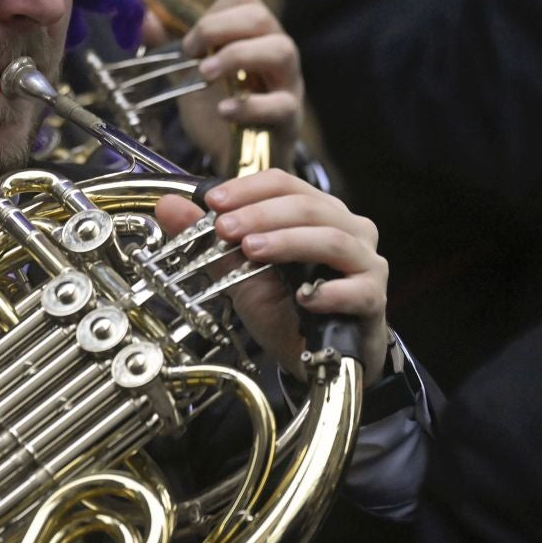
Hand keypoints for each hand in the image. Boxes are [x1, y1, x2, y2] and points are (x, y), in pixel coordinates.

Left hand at [156, 170, 388, 386]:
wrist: (316, 359)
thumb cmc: (284, 309)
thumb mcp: (238, 273)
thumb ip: (208, 241)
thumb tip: (167, 206)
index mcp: (315, 212)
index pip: (284, 183)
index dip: (248, 188)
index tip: (214, 201)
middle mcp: (346, 229)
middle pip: (308, 205)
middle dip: (261, 213)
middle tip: (225, 228)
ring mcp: (365, 262)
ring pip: (332, 238)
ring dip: (288, 241)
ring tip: (252, 250)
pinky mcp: (374, 298)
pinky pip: (358, 288)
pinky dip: (329, 292)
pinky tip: (303, 297)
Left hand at [177, 0, 302, 173]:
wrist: (233, 154)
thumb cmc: (217, 106)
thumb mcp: (189, 73)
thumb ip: (169, 45)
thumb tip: (142, 17)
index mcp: (252, 33)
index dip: (212, 14)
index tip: (189, 44)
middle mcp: (275, 50)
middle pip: (261, 17)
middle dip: (219, 29)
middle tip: (192, 56)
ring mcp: (287, 82)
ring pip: (281, 50)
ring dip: (238, 56)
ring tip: (206, 74)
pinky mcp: (289, 116)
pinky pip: (281, 104)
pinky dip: (250, 106)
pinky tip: (224, 111)